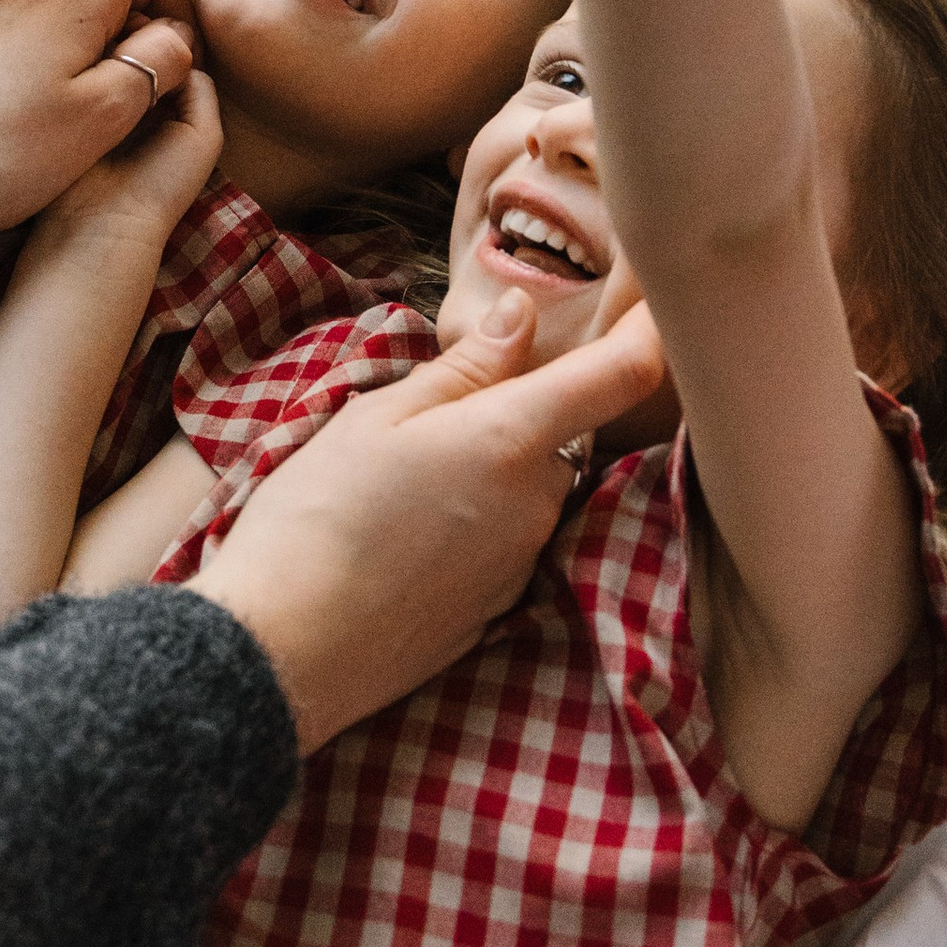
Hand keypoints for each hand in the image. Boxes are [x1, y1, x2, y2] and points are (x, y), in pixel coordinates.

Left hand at [0, 0, 234, 247]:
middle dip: (170, 7)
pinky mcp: (5, 42)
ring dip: (136, 37)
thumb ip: (155, 62)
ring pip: (107, 3)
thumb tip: (173, 37)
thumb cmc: (6, 152)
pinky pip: (77, 26)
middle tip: (176, 79)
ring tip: (131, 105)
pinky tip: (97, 103)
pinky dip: (105, 49)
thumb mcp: (104, 114)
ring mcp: (22, 12)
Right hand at [191, 289, 666, 748]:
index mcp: (512, 439)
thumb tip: (523, 316)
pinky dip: (466, 523)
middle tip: (425, 413)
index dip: (652, 328)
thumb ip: (465, 368)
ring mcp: (522, 562)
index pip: (620, 374)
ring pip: (525, 487)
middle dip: (511, 411)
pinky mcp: (498, 608)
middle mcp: (538, 503)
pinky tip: (398, 536)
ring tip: (393, 484)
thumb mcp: (379, 418)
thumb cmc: (318, 517)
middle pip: (556, 433)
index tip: (661, 296)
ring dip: (483, 469)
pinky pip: (501, 540)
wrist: (285, 650)